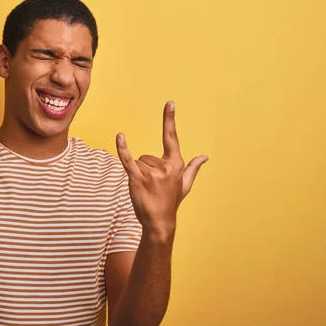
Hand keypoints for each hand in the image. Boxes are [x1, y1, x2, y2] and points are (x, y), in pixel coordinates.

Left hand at [116, 101, 207, 237]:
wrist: (160, 222)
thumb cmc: (171, 202)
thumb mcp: (185, 185)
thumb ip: (193, 168)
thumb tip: (205, 157)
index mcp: (176, 165)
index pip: (171, 138)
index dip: (169, 120)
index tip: (169, 103)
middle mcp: (165, 167)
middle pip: (147, 156)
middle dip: (146, 170)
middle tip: (152, 187)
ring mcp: (151, 172)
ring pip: (139, 162)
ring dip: (139, 174)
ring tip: (146, 189)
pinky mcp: (137, 178)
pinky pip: (128, 159)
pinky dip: (123, 148)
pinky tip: (120, 136)